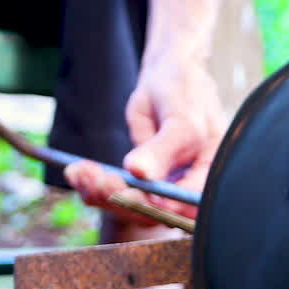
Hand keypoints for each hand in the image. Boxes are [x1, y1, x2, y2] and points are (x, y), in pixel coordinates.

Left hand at [65, 54, 224, 223]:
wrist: (169, 76)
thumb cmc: (184, 90)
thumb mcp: (179, 116)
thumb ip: (164, 148)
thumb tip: (143, 175)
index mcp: (211, 175)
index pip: (185, 206)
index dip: (155, 205)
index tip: (126, 190)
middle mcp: (187, 189)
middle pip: (155, 212)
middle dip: (120, 198)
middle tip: (94, 177)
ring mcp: (162, 188)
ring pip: (131, 206)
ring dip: (100, 192)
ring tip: (79, 171)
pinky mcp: (139, 183)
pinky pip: (116, 194)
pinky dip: (93, 186)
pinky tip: (77, 172)